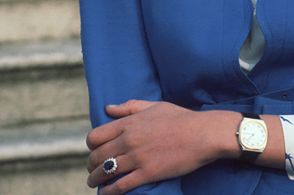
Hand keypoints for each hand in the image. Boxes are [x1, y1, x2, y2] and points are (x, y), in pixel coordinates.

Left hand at [85, 100, 240, 192]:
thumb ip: (130, 107)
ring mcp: (137, 158)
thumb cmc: (181, 118)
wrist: (202, 134)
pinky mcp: (146, 174)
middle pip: (96, 157)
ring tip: (96, 183)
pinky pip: (119, 187)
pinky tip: (106, 193)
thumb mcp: (155, 106)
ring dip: (95, 180)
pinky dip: (108, 192)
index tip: (95, 150)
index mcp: (130, 123)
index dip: (91, 146)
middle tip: (94, 169)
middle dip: (91, 165)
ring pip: (104, 173)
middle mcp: (129, 140)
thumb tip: (108, 108)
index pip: (95, 137)